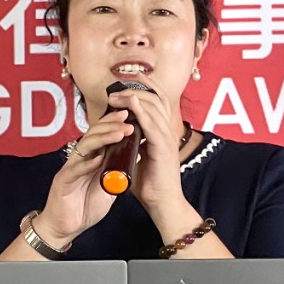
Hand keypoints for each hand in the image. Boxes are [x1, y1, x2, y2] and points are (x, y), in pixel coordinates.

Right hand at [30, 108, 135, 246]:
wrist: (65, 228)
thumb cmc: (84, 207)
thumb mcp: (108, 188)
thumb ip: (118, 173)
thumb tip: (136, 156)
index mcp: (90, 160)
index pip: (102, 136)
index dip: (114, 124)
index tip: (130, 115)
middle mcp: (80, 160)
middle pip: (93, 135)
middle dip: (111, 125)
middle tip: (127, 119)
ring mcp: (70, 169)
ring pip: (85, 147)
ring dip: (103, 138)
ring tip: (119, 133)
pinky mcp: (63, 181)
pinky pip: (75, 170)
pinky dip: (87, 164)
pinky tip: (99, 158)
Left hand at [106, 86, 194, 225]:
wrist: (163, 203)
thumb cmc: (150, 184)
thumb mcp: (138, 157)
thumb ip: (131, 143)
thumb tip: (115, 135)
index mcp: (163, 133)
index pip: (158, 101)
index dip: (145, 87)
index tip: (127, 80)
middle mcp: (168, 131)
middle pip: (157, 97)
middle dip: (138, 86)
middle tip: (118, 84)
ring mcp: (167, 138)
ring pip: (154, 106)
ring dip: (134, 95)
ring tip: (117, 93)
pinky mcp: (163, 148)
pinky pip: (152, 122)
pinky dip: (141, 109)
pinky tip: (131, 100)